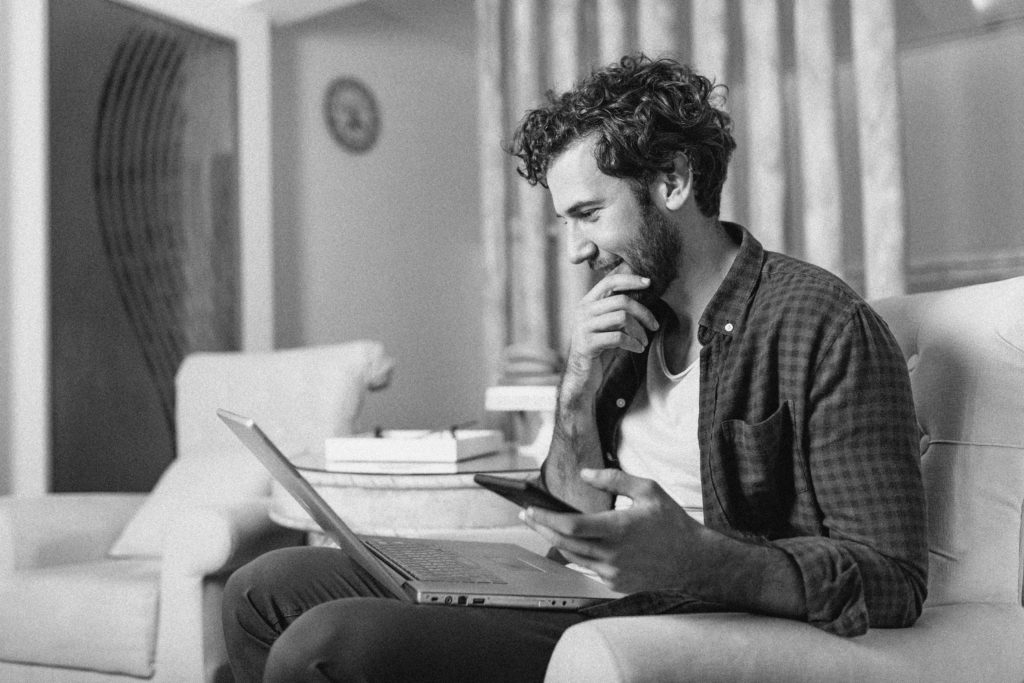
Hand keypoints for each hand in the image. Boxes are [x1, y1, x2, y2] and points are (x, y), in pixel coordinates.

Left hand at [520, 468, 705, 592]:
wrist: (694, 561)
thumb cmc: (671, 522)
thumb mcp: (648, 490)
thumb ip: (614, 479)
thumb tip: (585, 473)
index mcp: (619, 528)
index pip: (571, 525)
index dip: (546, 518)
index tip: (530, 509)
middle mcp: (613, 554)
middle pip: (564, 543)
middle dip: (541, 527)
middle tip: (527, 516)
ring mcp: (613, 573)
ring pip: (572, 557)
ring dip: (554, 540)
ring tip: (543, 525)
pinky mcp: (616, 584)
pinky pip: (588, 568)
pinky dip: (577, 554)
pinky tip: (573, 541)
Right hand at [563, 274, 659, 399]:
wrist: (581, 375)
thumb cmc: (599, 348)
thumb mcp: (606, 325)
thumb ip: (616, 309)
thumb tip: (643, 292)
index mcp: (587, 303)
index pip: (609, 281)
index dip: (630, 280)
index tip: (649, 283)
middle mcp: (583, 311)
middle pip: (621, 300)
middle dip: (643, 313)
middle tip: (654, 325)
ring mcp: (583, 327)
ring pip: (622, 318)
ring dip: (639, 331)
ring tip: (644, 342)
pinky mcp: (587, 344)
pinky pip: (618, 337)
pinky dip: (633, 343)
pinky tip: (638, 349)